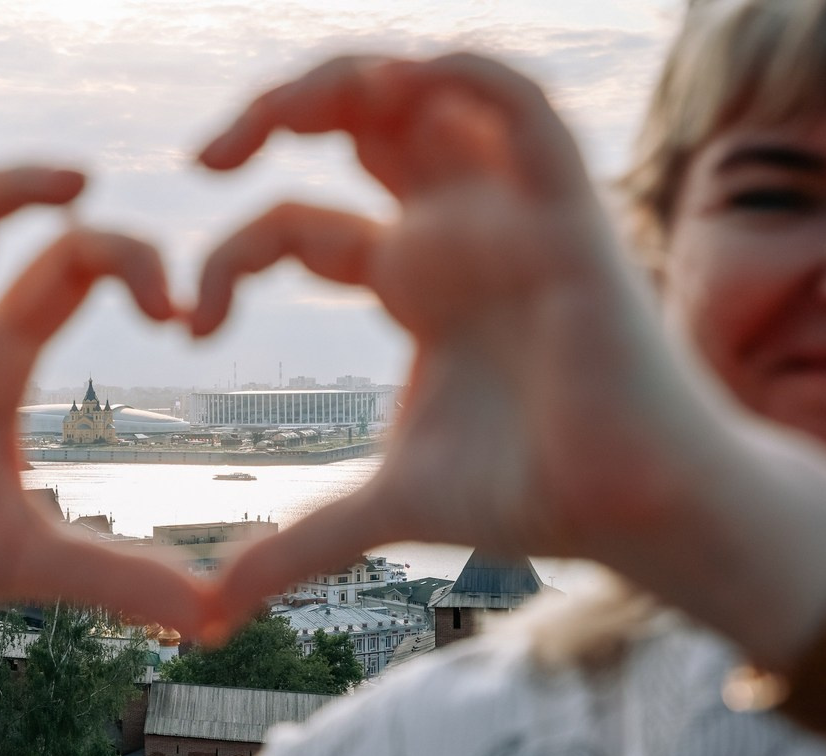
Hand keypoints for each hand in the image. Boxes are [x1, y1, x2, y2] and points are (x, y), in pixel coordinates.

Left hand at [190, 54, 756, 635]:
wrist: (635, 517)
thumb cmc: (530, 495)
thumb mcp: (388, 508)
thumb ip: (301, 545)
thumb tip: (216, 611)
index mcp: (408, 278)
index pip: (293, 224)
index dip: (227, 258)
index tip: (190, 328)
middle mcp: (453, 230)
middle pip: (357, 124)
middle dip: (276, 114)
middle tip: (203, 159)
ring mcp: (508, 214)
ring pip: (429, 93)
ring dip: (350, 80)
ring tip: (280, 115)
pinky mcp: (568, 214)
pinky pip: (523, 107)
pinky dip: (466, 75)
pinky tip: (402, 80)